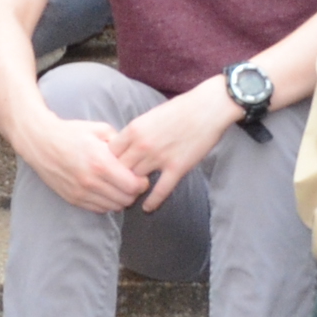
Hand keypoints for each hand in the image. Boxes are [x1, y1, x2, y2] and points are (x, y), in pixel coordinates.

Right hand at [18, 109, 154, 213]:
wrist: (41, 143)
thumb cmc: (72, 133)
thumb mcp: (100, 130)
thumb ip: (121, 143)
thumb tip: (135, 156)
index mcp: (101, 163)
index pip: (133, 186)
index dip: (142, 182)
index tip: (141, 175)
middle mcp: (91, 182)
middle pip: (126, 199)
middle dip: (134, 192)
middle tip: (132, 181)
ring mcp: (81, 193)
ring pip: (113, 207)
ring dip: (121, 199)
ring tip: (119, 186)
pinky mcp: (73, 199)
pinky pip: (99, 209)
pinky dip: (107, 203)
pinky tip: (106, 190)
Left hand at [111, 78, 241, 211]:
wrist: (208, 107)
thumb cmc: (181, 108)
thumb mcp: (150, 116)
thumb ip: (136, 132)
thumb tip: (126, 145)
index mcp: (134, 129)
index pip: (110, 154)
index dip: (108, 163)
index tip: (110, 170)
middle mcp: (142, 145)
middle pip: (119, 170)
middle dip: (117, 179)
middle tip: (117, 187)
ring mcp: (159, 158)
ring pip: (136, 181)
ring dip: (133, 189)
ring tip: (131, 197)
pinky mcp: (177, 167)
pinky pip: (160, 190)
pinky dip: (152, 202)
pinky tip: (147, 208)